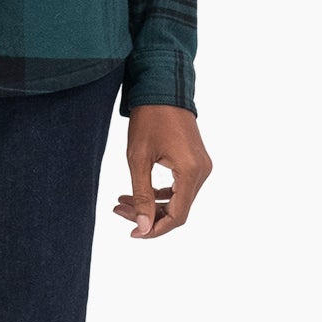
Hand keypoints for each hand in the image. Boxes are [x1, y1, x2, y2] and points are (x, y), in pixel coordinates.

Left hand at [113, 104, 211, 237]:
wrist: (162, 89)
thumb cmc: (148, 119)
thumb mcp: (138, 158)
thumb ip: (141, 195)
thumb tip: (143, 227)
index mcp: (190, 172)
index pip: (177, 216)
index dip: (155, 229)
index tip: (132, 233)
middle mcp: (202, 171)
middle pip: (178, 209)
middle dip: (149, 215)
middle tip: (119, 210)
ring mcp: (201, 166)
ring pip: (179, 199)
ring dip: (152, 204)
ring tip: (122, 201)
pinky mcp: (196, 161)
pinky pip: (181, 187)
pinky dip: (160, 193)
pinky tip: (137, 192)